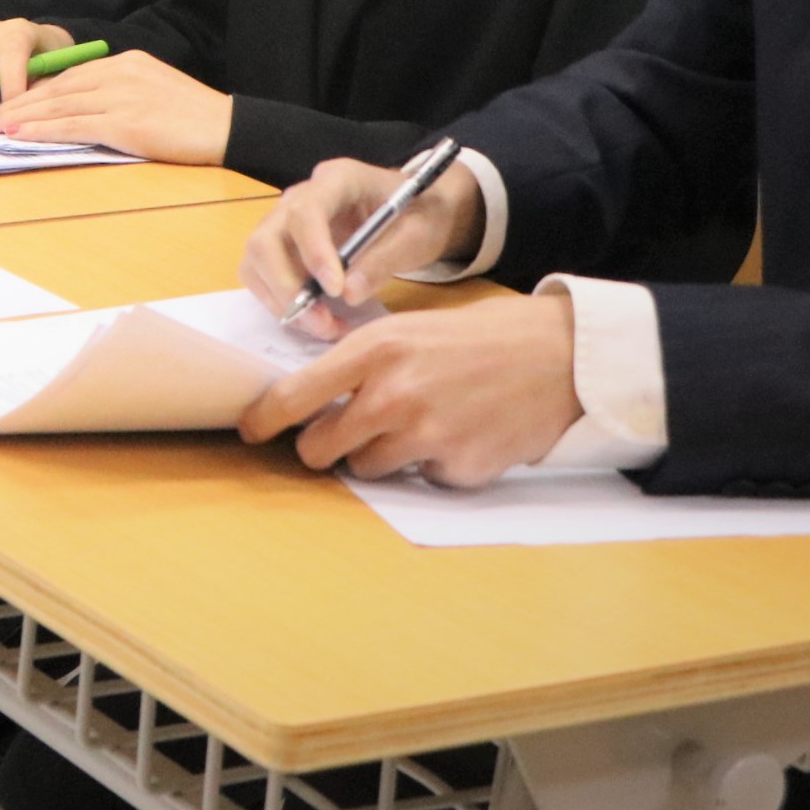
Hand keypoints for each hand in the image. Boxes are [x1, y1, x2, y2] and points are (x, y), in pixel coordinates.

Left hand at [0, 50, 233, 164]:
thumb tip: (84, 107)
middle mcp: (118, 73)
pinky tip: (20, 135)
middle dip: (18, 101)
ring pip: (59, 106)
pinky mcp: (125, 122)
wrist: (226, 127)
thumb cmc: (192, 116)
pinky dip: (42, 130)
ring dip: (21, 117)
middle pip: (56, 88)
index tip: (9, 100)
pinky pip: (74, 125)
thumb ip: (120, 92)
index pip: (69, 76)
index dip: (35, 89)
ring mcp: (121, 96)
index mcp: (124, 63)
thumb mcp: (153, 90)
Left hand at [237, 292, 580, 486]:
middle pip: (321, 448)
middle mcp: (393, 394)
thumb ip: (362, 362)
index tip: (251, 430)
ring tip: (418, 423)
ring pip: (366, 468)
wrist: (558, 355)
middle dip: (324, 448)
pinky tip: (460, 434)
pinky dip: (431, 465)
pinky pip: (421, 479)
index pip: (295, 396)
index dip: (265, 419)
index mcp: (375, 349)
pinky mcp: (457, 467)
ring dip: (380, 456)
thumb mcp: (410, 330)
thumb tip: (311, 397)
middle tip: (342, 437)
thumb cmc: (481, 338)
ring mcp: (426, 434)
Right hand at [241, 157, 486, 337]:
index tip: (335, 291)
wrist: (419, 211)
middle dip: (286, 287)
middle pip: (265, 238)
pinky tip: (317, 318)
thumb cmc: (420, 215)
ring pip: (256, 260)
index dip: (313, 253)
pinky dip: (280, 302)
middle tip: (321, 322)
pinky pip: (261, 275)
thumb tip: (348, 294)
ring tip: (323, 326)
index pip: (306, 212)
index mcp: (337, 179)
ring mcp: (285, 220)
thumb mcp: (417, 235)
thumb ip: (384, 260)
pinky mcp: (282, 246)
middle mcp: (300, 196)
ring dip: (280, 300)